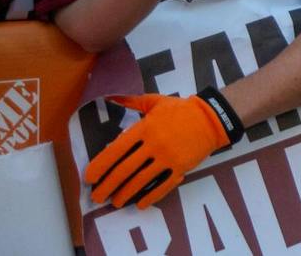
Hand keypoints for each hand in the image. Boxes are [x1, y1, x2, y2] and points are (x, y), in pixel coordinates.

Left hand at [86, 90, 241, 208]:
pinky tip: (140, 204)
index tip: (89, 178)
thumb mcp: (156, 101)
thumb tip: (112, 97)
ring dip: (125, 194)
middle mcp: (154, 145)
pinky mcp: (180, 168)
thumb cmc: (181, 109)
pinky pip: (162, 186)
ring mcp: (167, 158)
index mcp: (145, 128)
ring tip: (115, 202)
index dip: (100, 165)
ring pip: (140, 181)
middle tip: (96, 197)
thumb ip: (132, 101)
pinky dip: (150, 197)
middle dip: (107, 186)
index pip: (117, 150)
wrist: (211, 117)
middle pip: (125, 170)